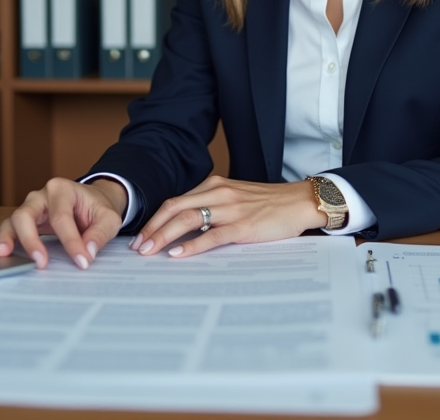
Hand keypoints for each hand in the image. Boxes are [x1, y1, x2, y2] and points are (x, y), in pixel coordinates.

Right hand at [0, 177, 128, 269]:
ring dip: (6, 238)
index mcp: (62, 189)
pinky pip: (7, 227)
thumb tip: (88, 252)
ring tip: (2, 255)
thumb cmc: (97, 208)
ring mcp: (30, 207)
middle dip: (30, 239)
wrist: (92, 201)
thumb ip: (99, 234)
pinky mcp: (25, 219)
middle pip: (26, 214)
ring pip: (12, 220)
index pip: (62, 218)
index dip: (71, 241)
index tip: (81, 261)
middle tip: (38, 261)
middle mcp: (41, 195)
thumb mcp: (109, 218)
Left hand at [131, 175, 325, 258]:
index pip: (176, 201)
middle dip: (153, 228)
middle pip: (175, 207)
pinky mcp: (244, 226)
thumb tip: (188, 228)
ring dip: (164, 235)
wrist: (301, 201)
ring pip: (188, 219)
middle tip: (138, 247)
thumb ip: (213, 207)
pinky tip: (178, 253)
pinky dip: (192, 244)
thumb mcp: (237, 199)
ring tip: (150, 251)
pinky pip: (212, 235)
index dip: (156, 219)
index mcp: (215, 186)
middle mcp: (219, 193)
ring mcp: (231, 209)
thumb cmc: (270, 204)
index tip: (142, 235)